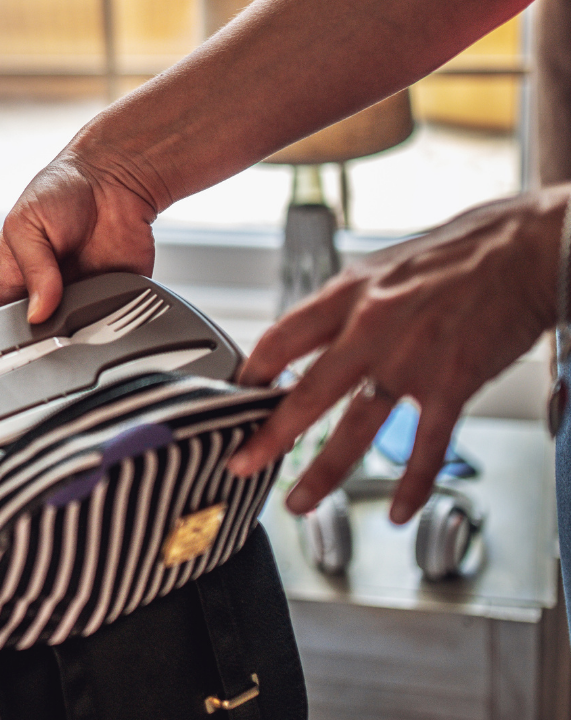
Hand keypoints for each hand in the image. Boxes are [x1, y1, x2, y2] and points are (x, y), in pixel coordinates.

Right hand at [0, 149, 158, 321]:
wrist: (115, 177)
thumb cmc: (61, 190)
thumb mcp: (26, 223)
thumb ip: (31, 269)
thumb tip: (37, 313)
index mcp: (15, 277)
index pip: (2, 319)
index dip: (8, 333)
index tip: (20, 335)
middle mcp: (47, 293)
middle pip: (40, 334)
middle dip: (46, 336)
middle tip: (53, 324)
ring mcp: (82, 298)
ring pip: (77, 336)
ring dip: (79, 331)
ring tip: (80, 310)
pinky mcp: (116, 298)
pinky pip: (114, 323)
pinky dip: (112, 322)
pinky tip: (107, 307)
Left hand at [227, 188, 565, 523]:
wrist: (523, 248)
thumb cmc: (455, 254)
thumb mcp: (382, 266)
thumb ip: (346, 304)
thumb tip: (313, 333)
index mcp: (349, 293)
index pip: (282, 337)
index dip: (252, 371)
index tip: (235, 396)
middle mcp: (371, 327)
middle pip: (307, 392)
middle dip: (270, 434)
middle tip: (243, 461)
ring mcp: (411, 359)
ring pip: (357, 428)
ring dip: (323, 471)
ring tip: (300, 500)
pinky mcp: (452, 383)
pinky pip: (425, 446)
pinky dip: (411, 484)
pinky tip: (398, 510)